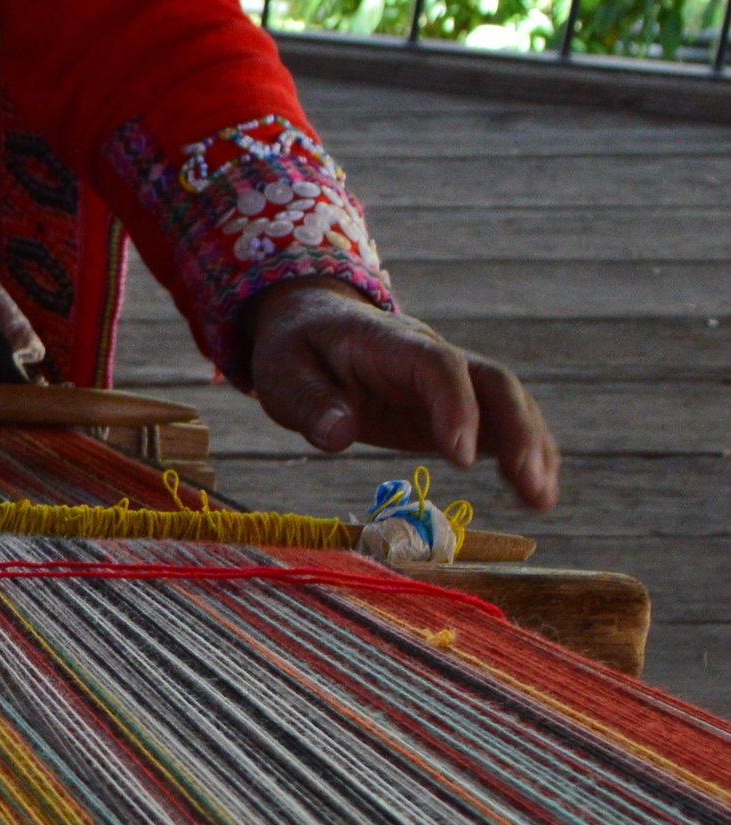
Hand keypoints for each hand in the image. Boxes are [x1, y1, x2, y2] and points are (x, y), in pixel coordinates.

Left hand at [244, 279, 559, 512]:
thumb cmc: (297, 351)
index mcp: (390, 345)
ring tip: (541, 500)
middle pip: (492, 382)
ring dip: (531, 447)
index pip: (438, 367)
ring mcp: (452, 381)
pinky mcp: (456, 406)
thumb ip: (310, 403)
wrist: (314, 324)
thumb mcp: (283, 374)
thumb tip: (340, 434)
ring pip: (508, 403)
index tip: (463, 459)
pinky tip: (538, 495)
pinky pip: (501, 424)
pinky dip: (525, 454)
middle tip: (527, 483)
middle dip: (516, 431)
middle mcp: (433, 357)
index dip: (457, 408)